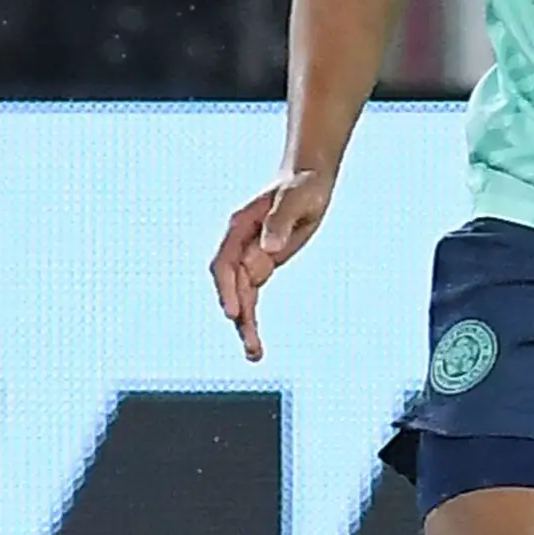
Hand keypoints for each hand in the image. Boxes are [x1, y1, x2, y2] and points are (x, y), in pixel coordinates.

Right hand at [212, 168, 335, 360]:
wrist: (309, 180)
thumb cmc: (302, 185)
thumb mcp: (295, 198)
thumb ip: (280, 221)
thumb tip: (269, 249)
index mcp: (239, 228)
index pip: (224, 263)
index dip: (226, 288)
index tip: (233, 312)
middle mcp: (239, 246)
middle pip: (230, 287)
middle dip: (239, 316)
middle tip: (251, 344)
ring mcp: (249, 258)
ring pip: (241, 298)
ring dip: (245, 326)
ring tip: (255, 355)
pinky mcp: (262, 267)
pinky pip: (252, 298)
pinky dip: (251, 319)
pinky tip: (255, 344)